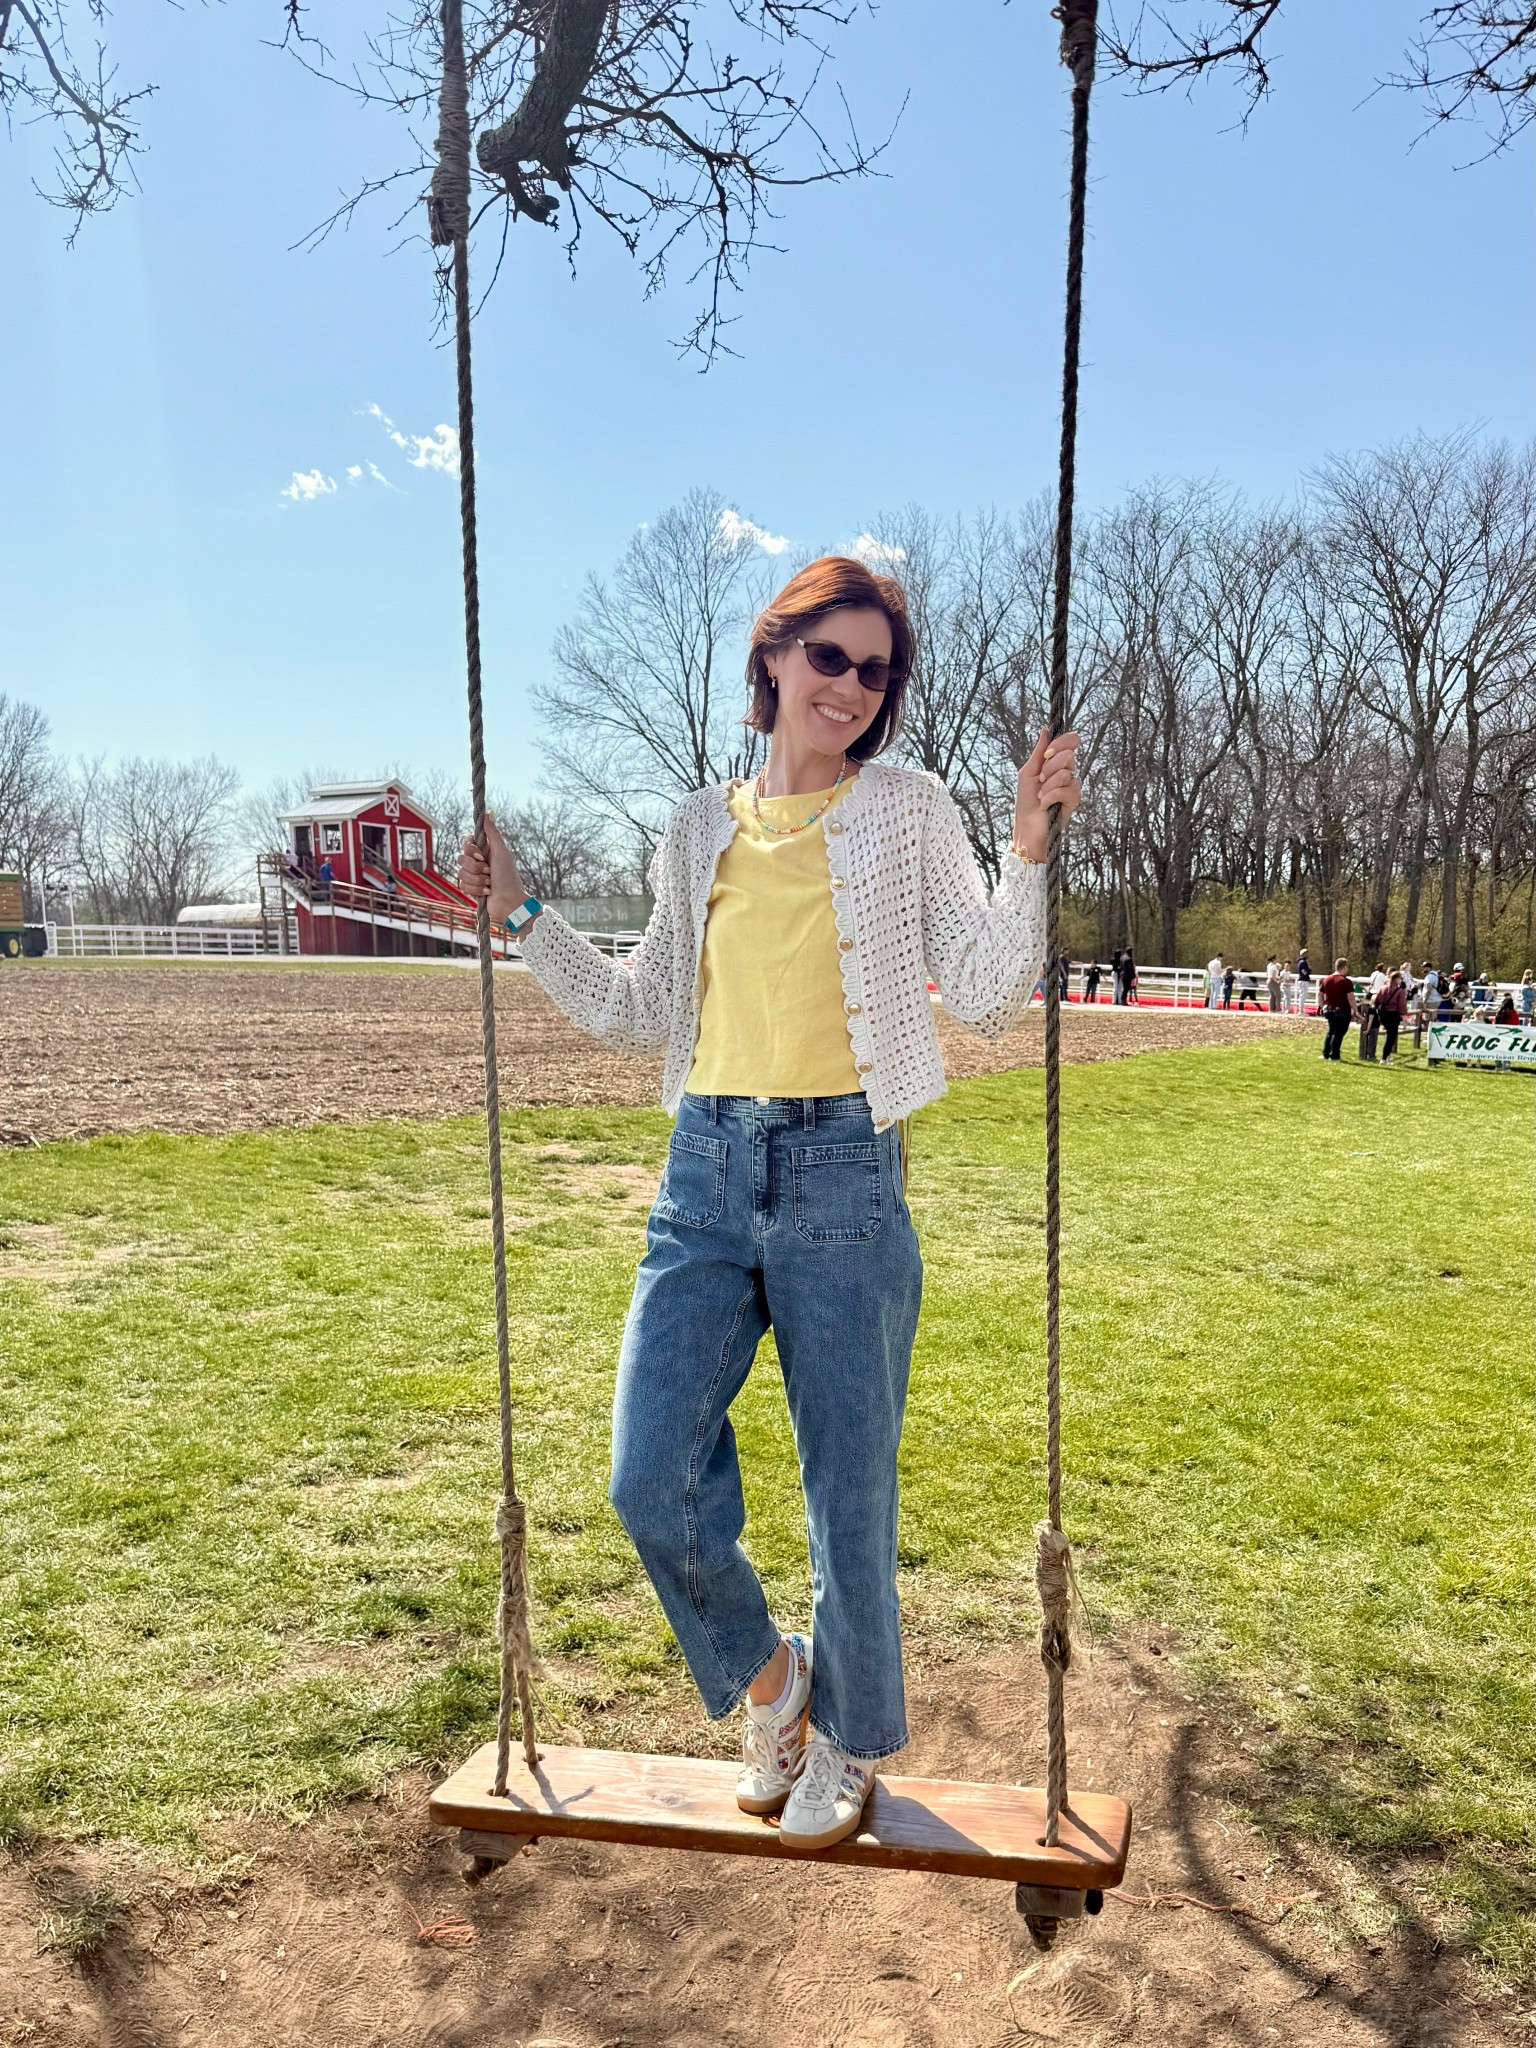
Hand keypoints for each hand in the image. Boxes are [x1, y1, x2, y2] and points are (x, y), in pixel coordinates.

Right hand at [458, 812, 524, 924]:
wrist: (508, 901)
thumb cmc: (508, 876)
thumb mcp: (502, 852)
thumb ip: (493, 833)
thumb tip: (488, 813)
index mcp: (484, 850)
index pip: (465, 841)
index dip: (470, 849)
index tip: (481, 854)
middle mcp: (476, 861)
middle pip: (460, 858)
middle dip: (475, 867)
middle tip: (489, 871)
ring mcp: (472, 875)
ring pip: (460, 873)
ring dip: (477, 880)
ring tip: (490, 883)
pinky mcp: (469, 888)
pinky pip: (461, 885)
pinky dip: (475, 889)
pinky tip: (486, 892)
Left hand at [1013, 726, 1081, 863]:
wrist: (1026, 825)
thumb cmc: (1026, 800)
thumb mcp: (1028, 772)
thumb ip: (1039, 752)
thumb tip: (1045, 729)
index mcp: (1057, 762)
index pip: (1072, 741)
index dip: (1062, 742)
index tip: (1046, 754)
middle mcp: (1068, 771)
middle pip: (1069, 755)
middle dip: (1049, 767)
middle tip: (1040, 780)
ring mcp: (1073, 785)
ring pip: (1066, 773)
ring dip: (1047, 785)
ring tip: (1040, 795)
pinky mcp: (1075, 800)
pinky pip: (1067, 789)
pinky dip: (1051, 796)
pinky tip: (1045, 804)